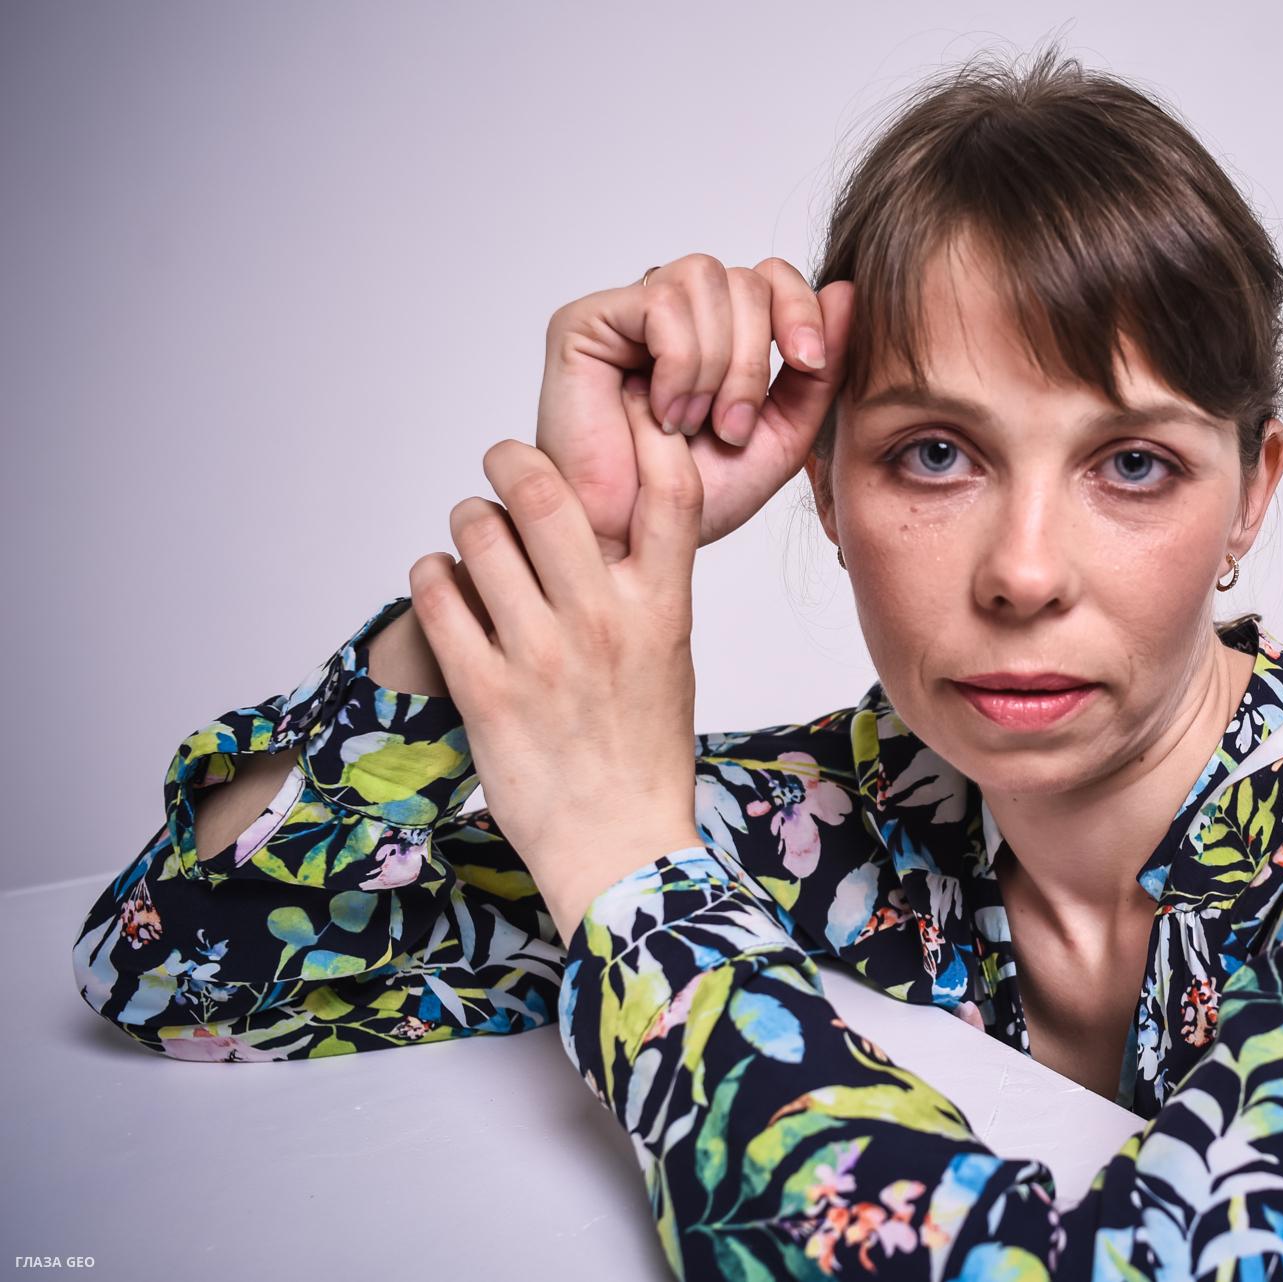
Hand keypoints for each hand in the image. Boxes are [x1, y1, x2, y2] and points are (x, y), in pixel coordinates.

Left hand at [409, 387, 708, 941]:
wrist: (618, 846)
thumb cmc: (644, 751)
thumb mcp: (670, 657)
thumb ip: (645, 585)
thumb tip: (604, 517)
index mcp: (662, 609)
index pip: (670, 489)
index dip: (645, 437)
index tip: (622, 424)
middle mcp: (603, 621)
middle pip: (546, 489)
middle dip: (513, 458)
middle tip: (503, 463)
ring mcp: (541, 655)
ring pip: (478, 532)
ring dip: (467, 519)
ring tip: (471, 535)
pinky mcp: (483, 690)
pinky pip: (437, 595)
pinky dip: (432, 575)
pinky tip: (443, 583)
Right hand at [536, 255, 852, 558]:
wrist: (631, 541)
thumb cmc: (692, 499)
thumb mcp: (782, 436)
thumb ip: (819, 372)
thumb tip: (846, 292)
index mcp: (720, 333)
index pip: (772, 276)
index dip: (800, 309)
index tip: (810, 363)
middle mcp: (676, 313)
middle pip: (745, 279)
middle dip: (754, 360)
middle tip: (733, 427)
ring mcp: (629, 311)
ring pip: (705, 279)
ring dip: (715, 366)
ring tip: (692, 424)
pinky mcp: (587, 320)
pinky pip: (661, 302)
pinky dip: (678, 364)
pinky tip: (660, 412)